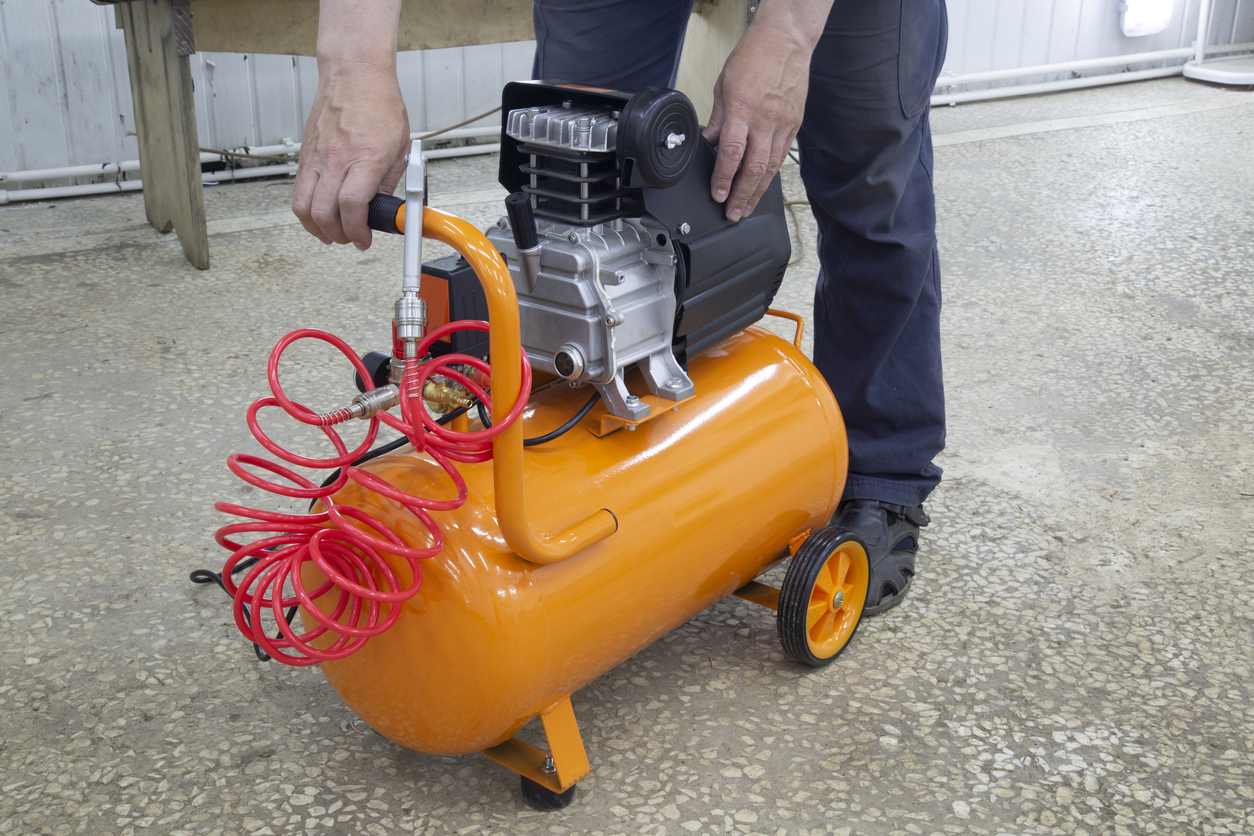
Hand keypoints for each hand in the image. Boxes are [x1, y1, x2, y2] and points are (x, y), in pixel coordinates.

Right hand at [292, 62, 409, 249]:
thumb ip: (389, 180)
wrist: (354, 74)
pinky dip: (306, 209)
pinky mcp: (305, 154)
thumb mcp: (400, 146)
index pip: (352, 205)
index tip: (363, 238)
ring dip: (315, 227)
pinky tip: (319, 213)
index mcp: (365, 157)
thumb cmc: (379, 102)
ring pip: (302, 205)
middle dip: (336, 235)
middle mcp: (336, 158)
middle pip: (322, 212)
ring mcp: (316, 156)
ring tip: (331, 233)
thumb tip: (383, 207)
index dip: (356, 230)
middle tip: (349, 238)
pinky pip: (298, 190)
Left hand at [701, 1, 830, 220]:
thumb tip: (709, 144)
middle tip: (733, 213)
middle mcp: (764, 120)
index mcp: (742, 110)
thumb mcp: (723, 86)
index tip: (718, 195)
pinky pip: (782, 156)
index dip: (723, 179)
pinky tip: (763, 186)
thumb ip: (717, 119)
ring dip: (757, 192)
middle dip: (742, 196)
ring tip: (747, 207)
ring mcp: (783, 124)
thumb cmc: (754, 57)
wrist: (785, 41)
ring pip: (771, 168)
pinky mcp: (794, 125)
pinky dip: (771, 174)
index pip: (731, 154)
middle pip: (754, 169)